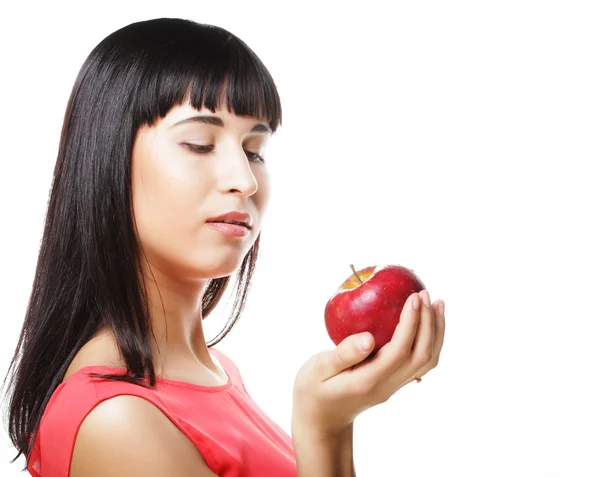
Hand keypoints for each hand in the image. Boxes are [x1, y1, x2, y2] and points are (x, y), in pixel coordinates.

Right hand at [292, 290, 444, 438]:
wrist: (321, 421)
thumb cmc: (313, 391)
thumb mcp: (317, 370)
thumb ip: (342, 354)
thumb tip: (369, 338)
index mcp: (368, 380)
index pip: (399, 351)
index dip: (410, 323)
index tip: (413, 297)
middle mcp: (387, 386)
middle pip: (421, 356)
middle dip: (429, 323)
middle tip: (426, 293)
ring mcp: (393, 387)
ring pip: (427, 361)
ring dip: (436, 332)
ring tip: (438, 304)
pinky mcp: (394, 384)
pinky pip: (421, 362)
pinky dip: (430, 340)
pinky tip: (427, 322)